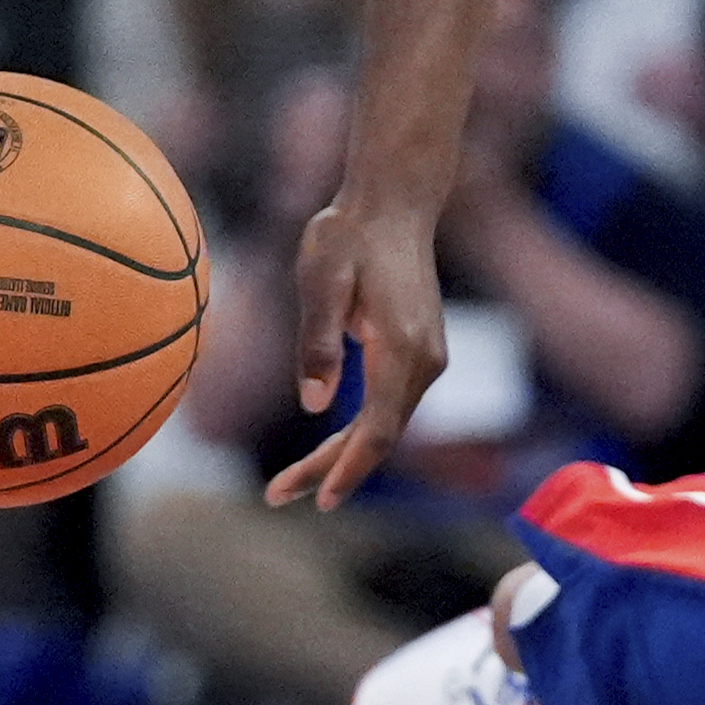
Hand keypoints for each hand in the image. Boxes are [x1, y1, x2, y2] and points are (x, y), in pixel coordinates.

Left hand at [266, 201, 447, 510]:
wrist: (395, 202)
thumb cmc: (349, 235)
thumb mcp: (320, 280)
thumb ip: (318, 342)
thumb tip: (315, 407)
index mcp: (402, 348)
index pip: (379, 430)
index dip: (349, 470)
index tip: (320, 501)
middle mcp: (425, 360)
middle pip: (381, 437)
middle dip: (332, 472)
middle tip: (276, 496)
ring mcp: (428, 358)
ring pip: (386, 425)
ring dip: (343, 457)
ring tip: (289, 482)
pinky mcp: (420, 353)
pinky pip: (389, 407)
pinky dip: (359, 433)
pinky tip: (326, 447)